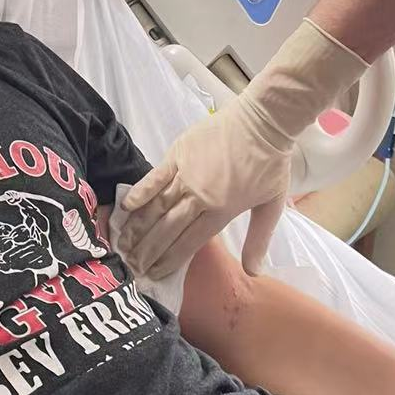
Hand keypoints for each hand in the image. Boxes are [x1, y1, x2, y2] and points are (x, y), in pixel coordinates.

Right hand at [117, 96, 291, 278]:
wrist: (265, 121)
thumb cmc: (271, 163)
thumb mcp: (272, 205)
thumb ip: (258, 239)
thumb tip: (252, 272)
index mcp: (221, 211)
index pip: (188, 242)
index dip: (169, 260)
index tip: (153, 273)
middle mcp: (200, 196)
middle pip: (168, 228)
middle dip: (147, 250)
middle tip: (131, 266)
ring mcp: (186, 173)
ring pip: (157, 206)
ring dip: (138, 226)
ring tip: (122, 243)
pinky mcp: (178, 153)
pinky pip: (155, 176)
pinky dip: (141, 191)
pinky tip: (126, 206)